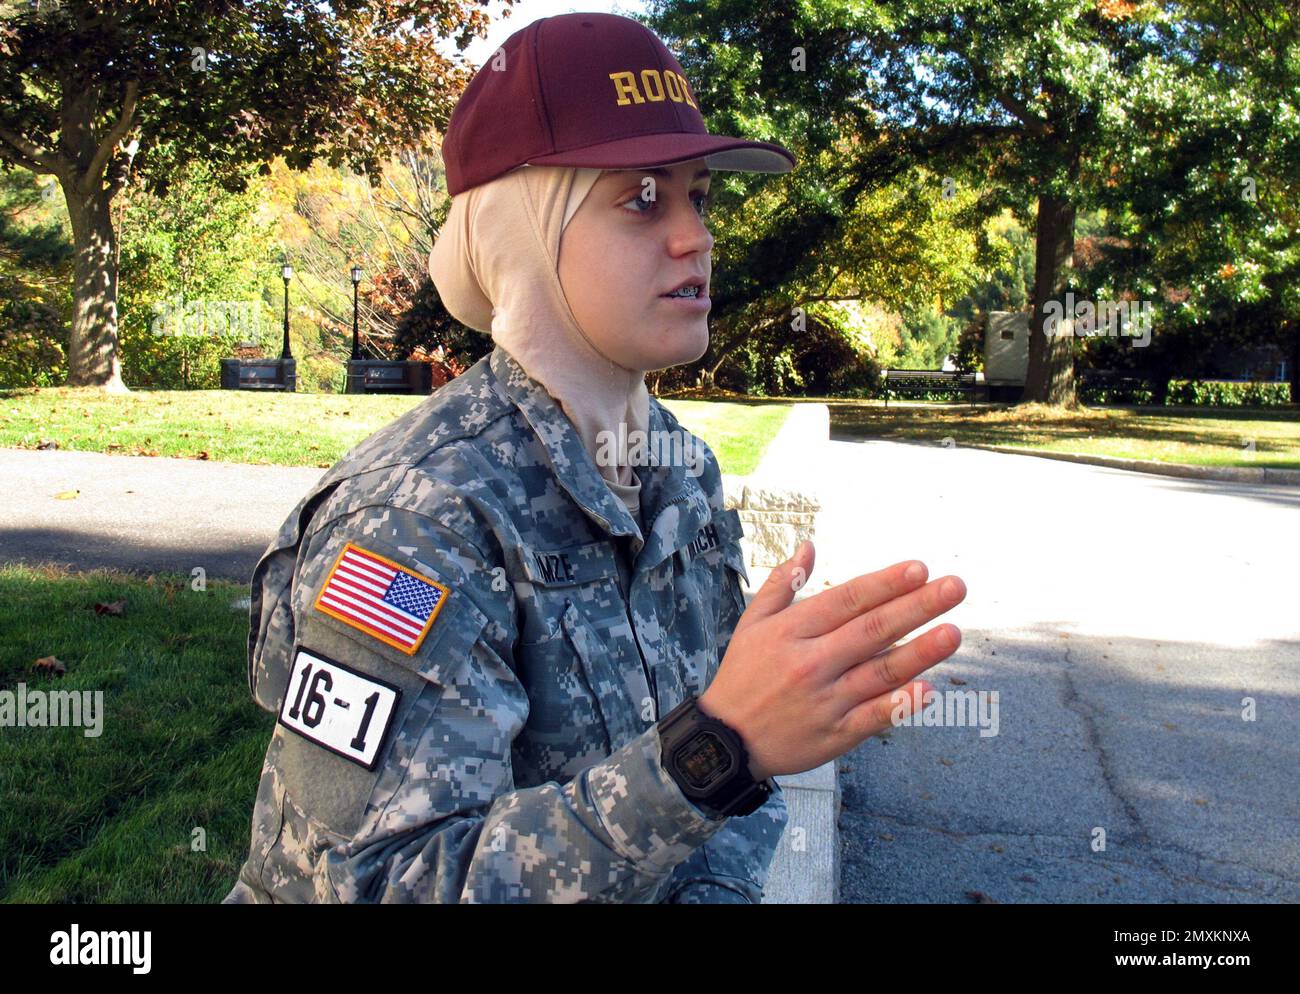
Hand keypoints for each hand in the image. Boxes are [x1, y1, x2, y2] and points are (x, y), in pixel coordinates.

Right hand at [698, 541, 965, 779]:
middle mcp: (811, 662)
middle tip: (955, 587)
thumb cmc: (743, 675)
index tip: (920, 568)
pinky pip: (874, 718)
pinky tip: (930, 690)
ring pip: (880, 672)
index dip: (885, 583)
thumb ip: (782, 584)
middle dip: (917, 607)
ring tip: (953, 632)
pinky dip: (901, 705)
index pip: (847, 600)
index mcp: (792, 631)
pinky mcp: (835, 734)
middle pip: (872, 630)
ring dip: (920, 652)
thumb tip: (809, 546)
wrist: (725, 742)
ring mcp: (826, 700)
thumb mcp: (752, 623)